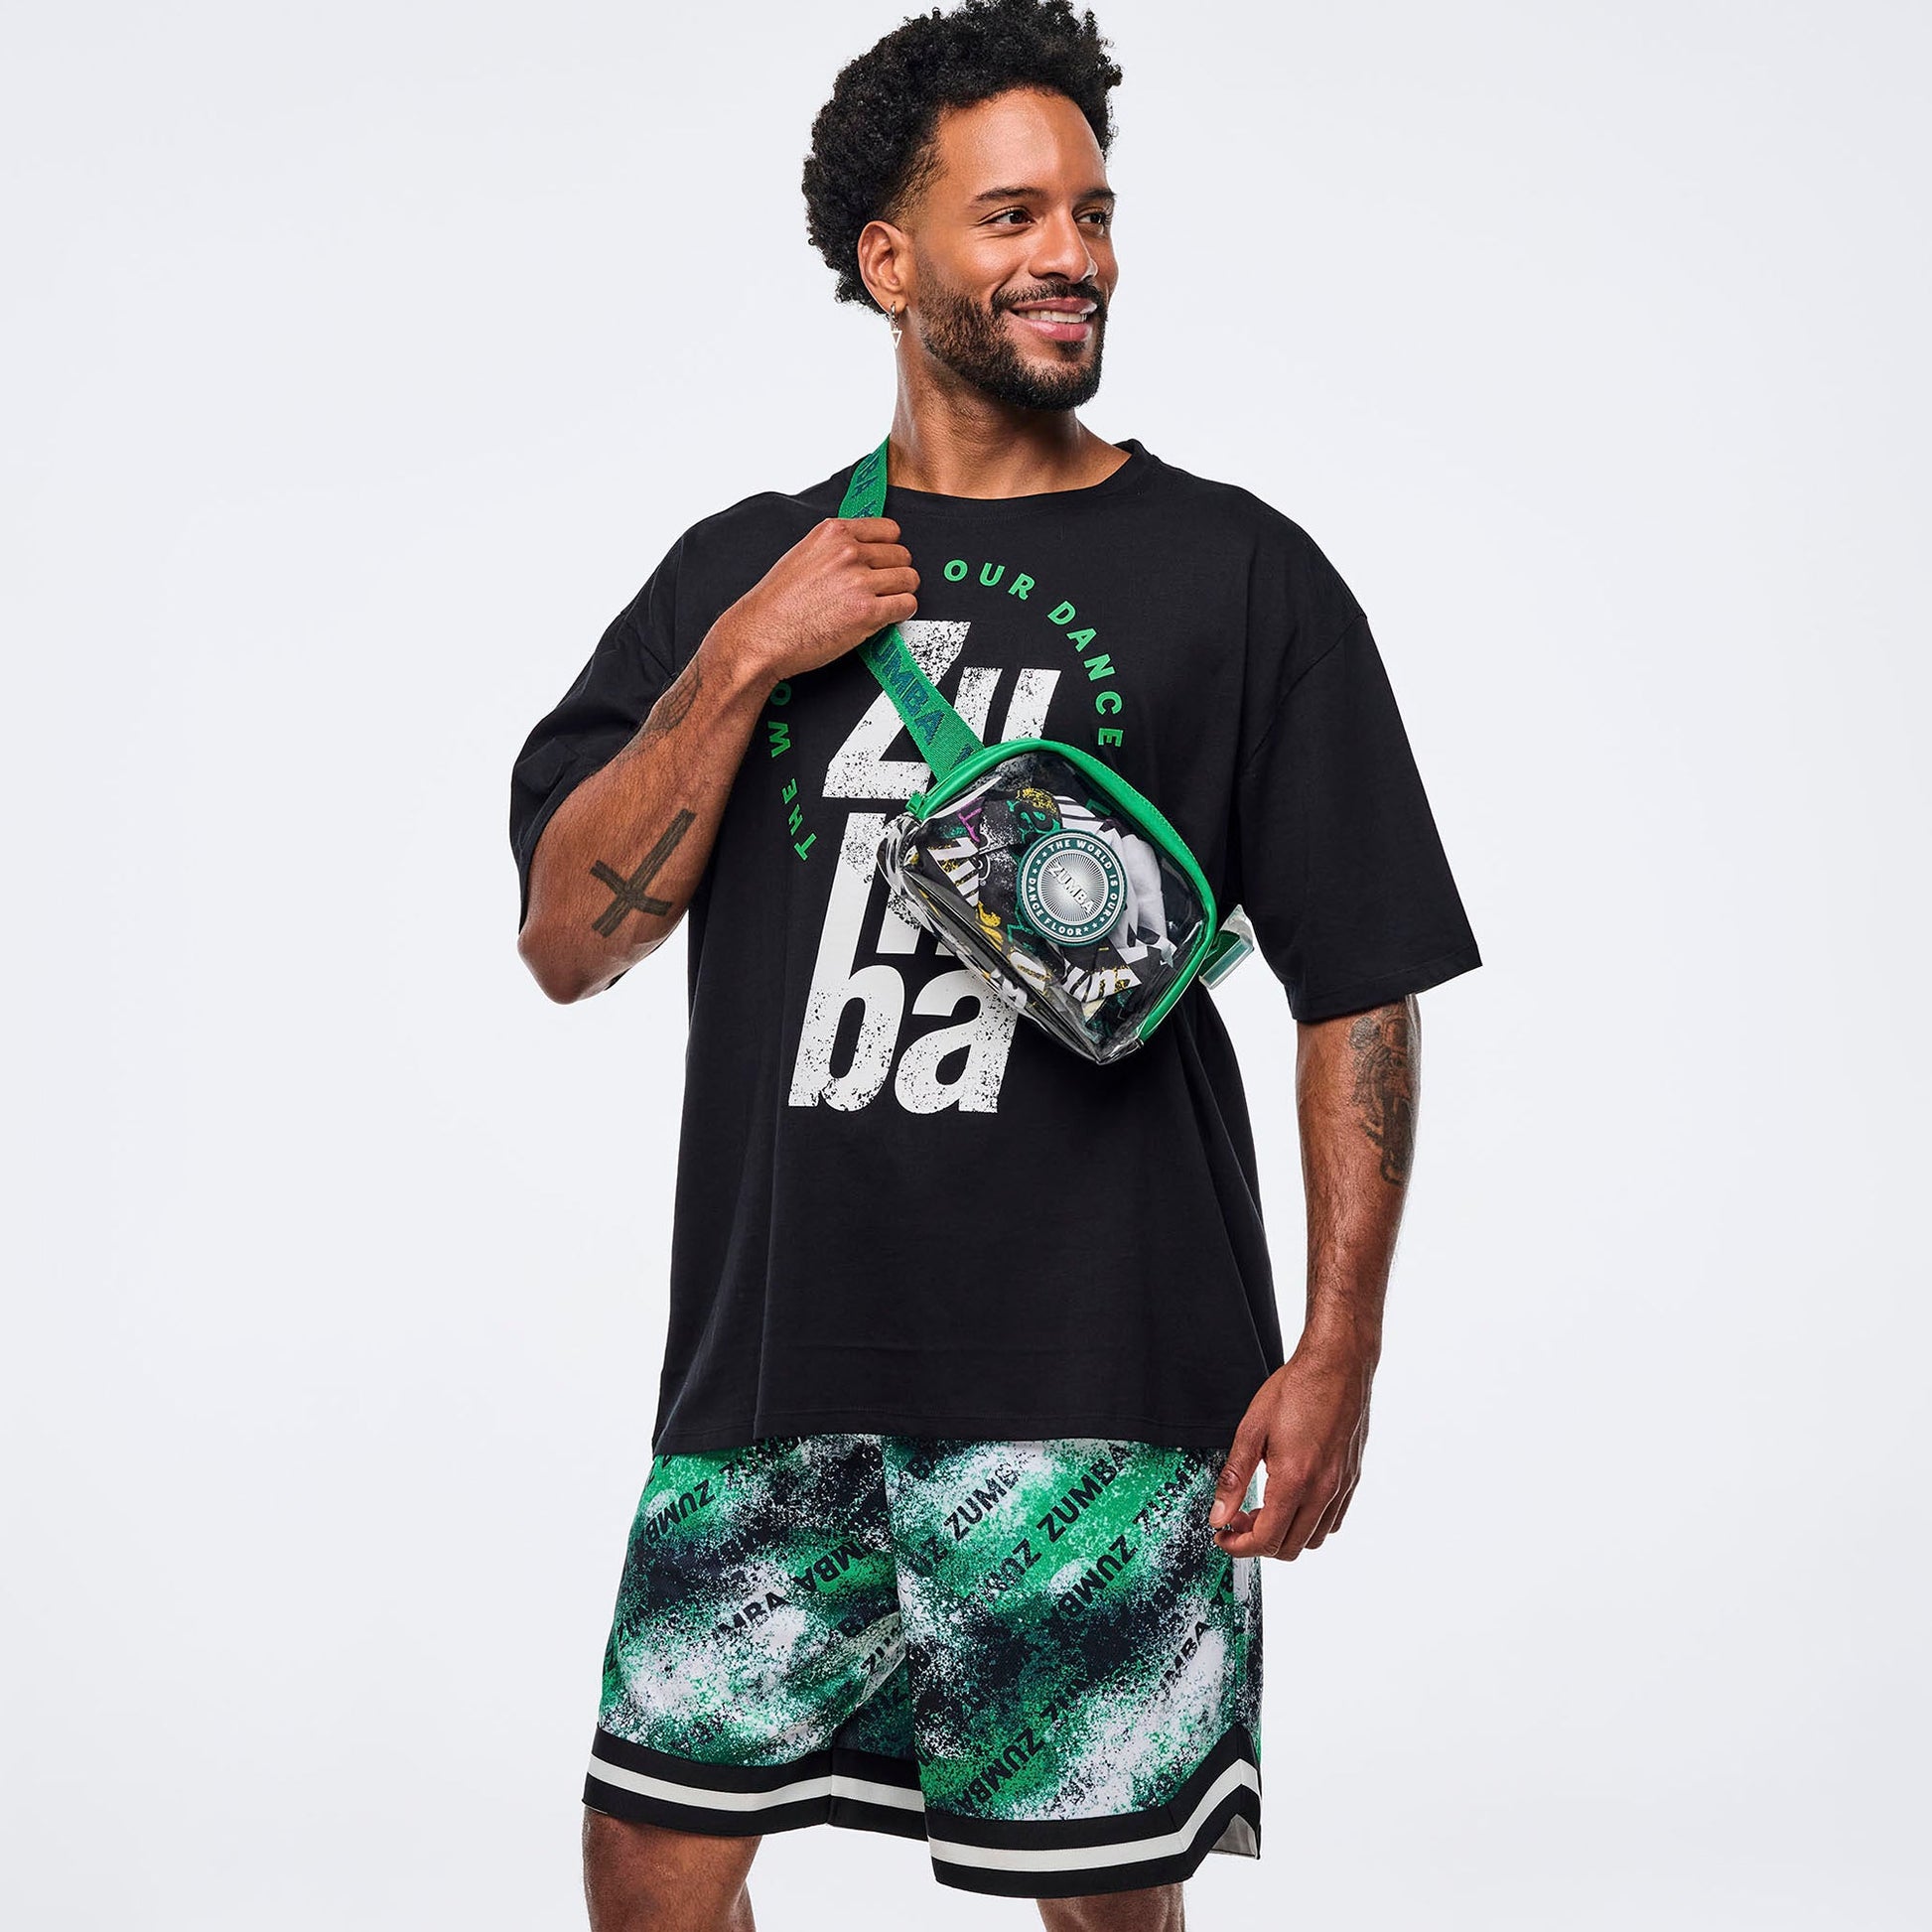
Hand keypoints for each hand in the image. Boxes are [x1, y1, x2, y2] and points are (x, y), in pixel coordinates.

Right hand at [709, 517, 918, 684]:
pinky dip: (900, 613)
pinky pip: (907, 605)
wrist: (761, 635)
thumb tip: (865, 551)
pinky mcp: (867, 612)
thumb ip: (836, 548)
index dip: (889, 549)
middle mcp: (848, 552)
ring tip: (881, 604)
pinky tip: (883, 617)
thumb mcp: (804, 555)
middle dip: (895, 572)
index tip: (883, 562)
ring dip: (900, 593)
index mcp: (833, 533)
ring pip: (909, 579)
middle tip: (880, 589)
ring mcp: (859, 581)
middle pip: (902, 555)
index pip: (889, 529)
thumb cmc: (777, 604)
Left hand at [1208, 1347, 1374, 1559]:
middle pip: (1290, 1547)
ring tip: (1264, 1509)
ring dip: (1286, 1535)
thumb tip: (1219, 1514)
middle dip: (1259, 1543)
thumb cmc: (1296, 1389)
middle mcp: (1323, 1490)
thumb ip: (1234, 1477)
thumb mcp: (1252, 1429)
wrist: (1339, 1364)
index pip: (1267, 1539)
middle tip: (1239, 1520)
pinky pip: (1333, 1520)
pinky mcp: (1352, 1478)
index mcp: (1295, 1479)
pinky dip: (1310, 1523)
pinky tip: (1292, 1499)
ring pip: (1314, 1539)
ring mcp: (1342, 1486)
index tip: (1222, 1535)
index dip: (1239, 1546)